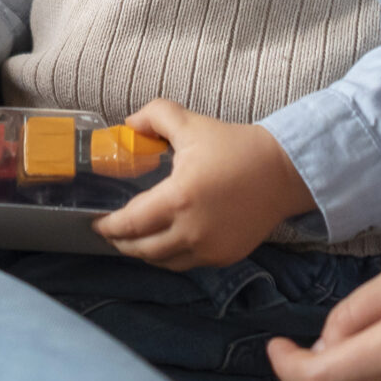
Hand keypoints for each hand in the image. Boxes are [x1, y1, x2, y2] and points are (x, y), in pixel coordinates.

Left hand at [88, 99, 315, 269]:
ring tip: (134, 240)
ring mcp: (209, 248)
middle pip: (142, 249)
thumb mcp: (190, 123)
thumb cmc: (235, 146)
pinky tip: (165, 244)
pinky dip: (171, 256)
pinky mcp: (225, 256)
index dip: (109, 226)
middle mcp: (191, 230)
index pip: (131, 223)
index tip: (97, 222)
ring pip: (164, 262)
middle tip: (111, 232)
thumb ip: (155, 117)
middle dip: (122, 243)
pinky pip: (188, 263)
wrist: (283, 171)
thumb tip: (127, 124)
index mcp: (178, 198)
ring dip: (144, 253)